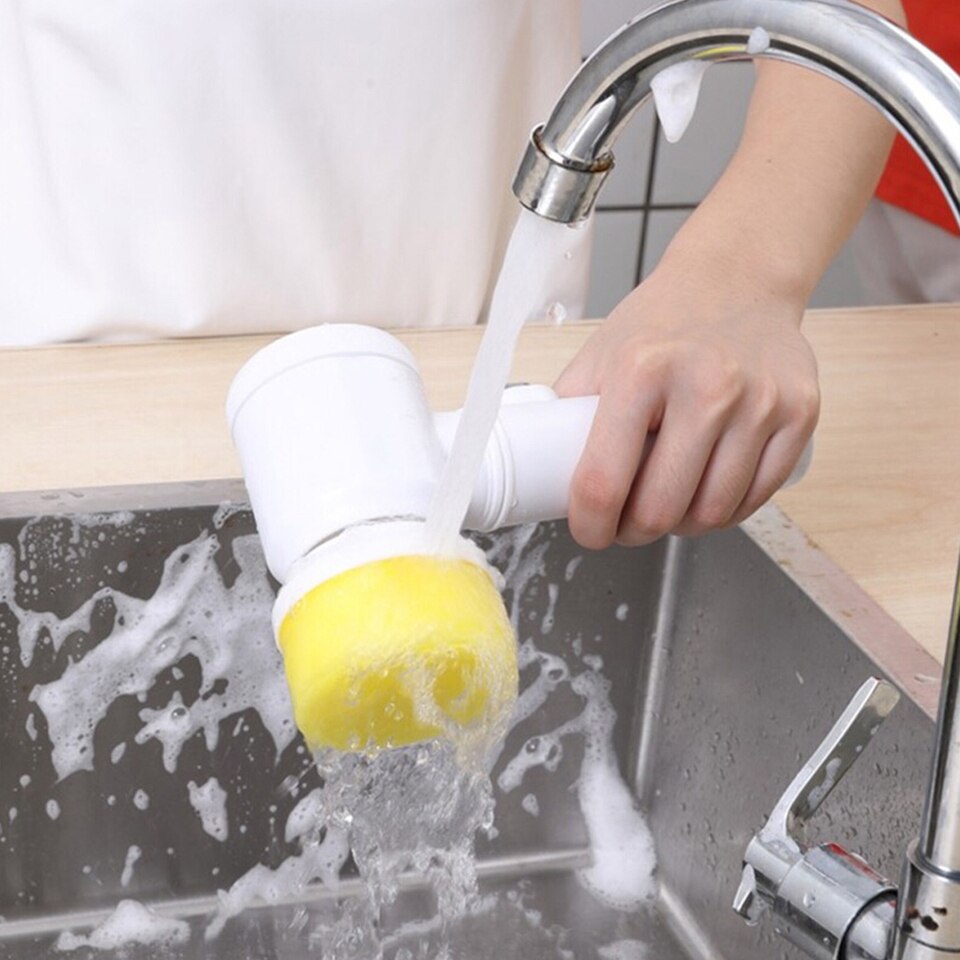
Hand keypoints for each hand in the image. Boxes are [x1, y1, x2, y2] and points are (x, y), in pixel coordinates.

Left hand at [555, 249, 819, 549]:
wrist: (737, 278)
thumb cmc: (664, 321)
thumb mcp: (601, 354)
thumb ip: (570, 413)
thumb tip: (544, 472)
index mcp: (640, 370)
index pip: (604, 482)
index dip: (591, 525)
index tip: (590, 531)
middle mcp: (705, 385)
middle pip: (661, 509)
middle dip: (635, 532)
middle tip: (627, 524)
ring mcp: (759, 401)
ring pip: (714, 513)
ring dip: (683, 526)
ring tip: (668, 506)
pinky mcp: (800, 413)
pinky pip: (759, 496)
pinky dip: (728, 511)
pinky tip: (707, 494)